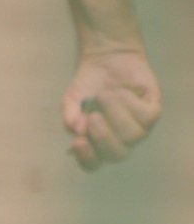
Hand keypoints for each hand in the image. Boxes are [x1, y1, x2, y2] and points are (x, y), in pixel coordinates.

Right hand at [65, 45, 160, 171]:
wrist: (108, 59)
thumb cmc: (89, 85)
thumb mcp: (72, 100)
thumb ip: (70, 115)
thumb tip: (77, 130)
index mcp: (96, 142)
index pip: (93, 164)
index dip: (87, 158)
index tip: (79, 142)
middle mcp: (120, 140)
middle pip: (117, 155)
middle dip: (104, 137)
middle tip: (94, 116)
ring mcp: (139, 128)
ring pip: (134, 136)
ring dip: (116, 114)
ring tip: (105, 95)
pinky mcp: (152, 112)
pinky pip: (145, 117)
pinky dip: (129, 102)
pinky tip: (122, 91)